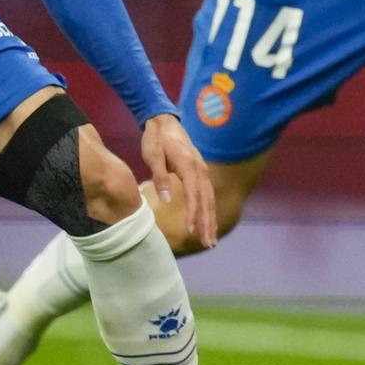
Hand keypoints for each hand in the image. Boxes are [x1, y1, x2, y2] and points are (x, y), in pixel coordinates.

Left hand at [140, 114, 217, 247]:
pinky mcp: (200, 171)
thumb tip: (167, 200)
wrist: (164, 120)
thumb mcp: (153, 155)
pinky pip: (207, 194)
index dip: (192, 214)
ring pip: (209, 199)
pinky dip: (209, 210)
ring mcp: (202, 170)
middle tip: (208, 243)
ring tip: (211, 240)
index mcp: (189, 165)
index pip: (192, 195)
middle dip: (207, 223)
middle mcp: (200, 169)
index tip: (191, 231)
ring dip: (211, 219)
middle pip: (206, 200)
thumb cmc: (156, 138)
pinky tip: (208, 221)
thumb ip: (160, 177)